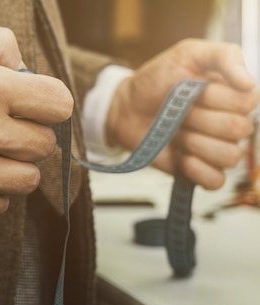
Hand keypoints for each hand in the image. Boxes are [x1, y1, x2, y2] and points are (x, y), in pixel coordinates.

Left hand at [106, 38, 258, 189]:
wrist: (126, 106)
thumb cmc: (157, 79)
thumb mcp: (189, 54)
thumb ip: (225, 56)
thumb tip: (249, 82)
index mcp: (233, 95)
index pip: (248, 102)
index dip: (217, 97)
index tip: (193, 89)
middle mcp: (230, 123)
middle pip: (238, 129)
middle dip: (200, 118)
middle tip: (179, 112)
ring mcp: (215, 149)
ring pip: (230, 156)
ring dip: (197, 143)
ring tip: (177, 132)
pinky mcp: (198, 170)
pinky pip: (215, 180)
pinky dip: (198, 170)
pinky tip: (182, 156)